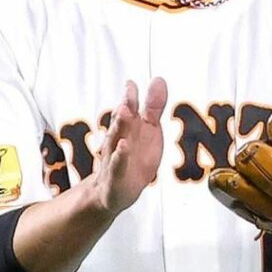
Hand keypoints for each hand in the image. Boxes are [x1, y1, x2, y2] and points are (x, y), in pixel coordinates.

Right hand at [93, 77, 167, 215]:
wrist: (112, 192)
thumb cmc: (133, 157)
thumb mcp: (148, 130)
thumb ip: (153, 106)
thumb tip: (158, 79)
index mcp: (127, 127)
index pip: (128, 108)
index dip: (131, 96)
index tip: (132, 83)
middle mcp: (118, 139)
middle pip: (121, 121)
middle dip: (125, 105)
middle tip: (129, 89)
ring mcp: (114, 158)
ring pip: (115, 140)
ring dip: (119, 125)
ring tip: (124, 111)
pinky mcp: (115, 178)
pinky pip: (117, 166)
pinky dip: (120, 156)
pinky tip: (123, 146)